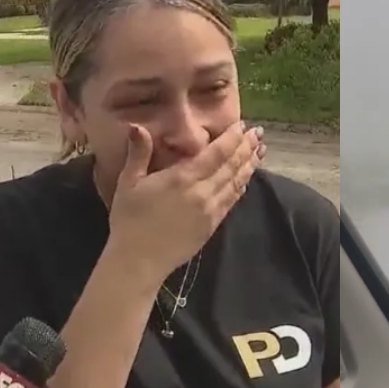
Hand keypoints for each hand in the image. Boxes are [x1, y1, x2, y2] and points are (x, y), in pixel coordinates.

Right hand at [108, 121, 264, 285]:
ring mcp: (210, 210)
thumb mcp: (128, 183)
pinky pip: (231, 201)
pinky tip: (246, 180)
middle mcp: (202, 192)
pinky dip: (240, 187)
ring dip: (249, 165)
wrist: (139, 262)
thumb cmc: (130, 220)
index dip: (232, 138)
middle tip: (259, 133)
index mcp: (183, 178)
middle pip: (231, 165)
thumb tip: (137, 126)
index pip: (216, 153)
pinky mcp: (212, 226)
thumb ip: (138, 154)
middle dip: (246, 148)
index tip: (243, 126)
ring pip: (236, 182)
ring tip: (260, 151)